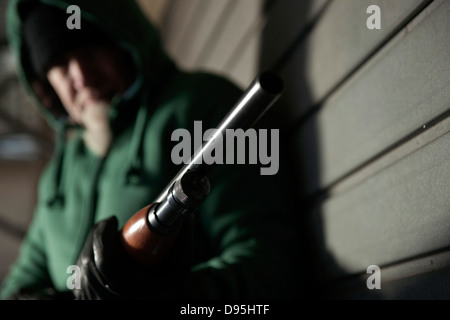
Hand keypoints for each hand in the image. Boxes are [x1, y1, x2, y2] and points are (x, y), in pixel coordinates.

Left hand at [73, 215, 193, 299]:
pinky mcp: (84, 300)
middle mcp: (105, 298)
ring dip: (91, 247)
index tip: (113, 219)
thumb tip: (186, 217)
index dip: (103, 236)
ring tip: (107, 238)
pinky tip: (97, 255)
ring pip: (81, 268)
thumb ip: (183, 243)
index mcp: (128, 292)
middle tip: (110, 225)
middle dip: (98, 237)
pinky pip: (79, 276)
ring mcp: (92, 300)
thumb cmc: (170, 292)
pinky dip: (86, 261)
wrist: (156, 303)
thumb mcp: (180, 270)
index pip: (104, 262)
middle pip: (89, 261)